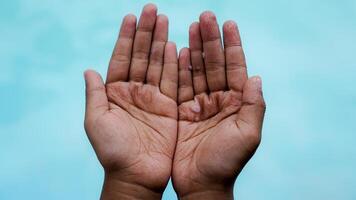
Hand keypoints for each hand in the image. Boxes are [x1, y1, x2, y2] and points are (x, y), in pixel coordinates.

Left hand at [84, 4, 177, 198]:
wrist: (136, 175)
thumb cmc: (113, 151)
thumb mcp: (96, 121)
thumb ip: (94, 94)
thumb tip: (88, 69)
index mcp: (115, 93)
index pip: (122, 58)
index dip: (126, 38)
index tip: (131, 16)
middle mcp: (134, 91)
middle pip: (142, 56)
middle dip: (146, 32)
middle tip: (153, 9)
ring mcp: (153, 98)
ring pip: (158, 64)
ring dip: (161, 42)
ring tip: (165, 20)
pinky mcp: (169, 108)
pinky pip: (173, 81)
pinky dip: (175, 64)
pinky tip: (175, 46)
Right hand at [172, 11, 265, 198]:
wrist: (201, 184)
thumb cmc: (226, 163)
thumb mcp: (248, 135)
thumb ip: (254, 106)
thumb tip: (258, 77)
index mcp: (237, 103)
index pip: (236, 68)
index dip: (232, 45)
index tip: (228, 23)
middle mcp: (219, 100)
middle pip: (214, 64)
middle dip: (210, 40)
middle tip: (205, 16)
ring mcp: (200, 104)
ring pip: (197, 70)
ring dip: (194, 49)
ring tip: (191, 27)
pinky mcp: (182, 112)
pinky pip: (180, 85)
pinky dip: (179, 68)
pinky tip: (177, 51)